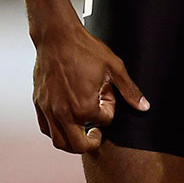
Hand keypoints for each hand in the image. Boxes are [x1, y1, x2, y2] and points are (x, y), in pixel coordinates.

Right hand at [32, 23, 147, 152]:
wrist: (57, 36)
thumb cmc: (83, 48)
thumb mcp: (114, 67)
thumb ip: (129, 90)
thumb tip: (143, 106)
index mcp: (84, 106)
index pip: (104, 121)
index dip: (109, 107)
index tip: (106, 93)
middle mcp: (64, 113)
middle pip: (79, 146)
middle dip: (92, 142)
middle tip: (96, 134)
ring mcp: (49, 110)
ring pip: (60, 142)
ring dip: (73, 142)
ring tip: (81, 131)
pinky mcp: (39, 104)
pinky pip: (46, 128)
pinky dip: (56, 131)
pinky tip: (65, 121)